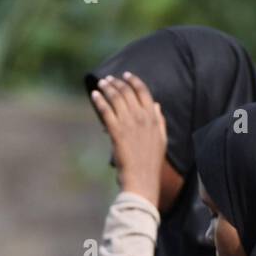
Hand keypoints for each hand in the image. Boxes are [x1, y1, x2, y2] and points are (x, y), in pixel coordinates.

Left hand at [90, 71, 166, 208]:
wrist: (142, 180)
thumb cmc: (150, 164)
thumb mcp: (161, 140)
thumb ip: (159, 121)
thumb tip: (156, 105)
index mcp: (154, 119)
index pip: (144, 92)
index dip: (134, 81)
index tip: (126, 75)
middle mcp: (143, 118)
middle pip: (128, 92)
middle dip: (117, 82)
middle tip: (108, 79)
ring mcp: (130, 124)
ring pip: (116, 99)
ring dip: (107, 88)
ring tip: (101, 83)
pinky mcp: (117, 132)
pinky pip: (106, 111)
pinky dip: (99, 101)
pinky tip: (94, 95)